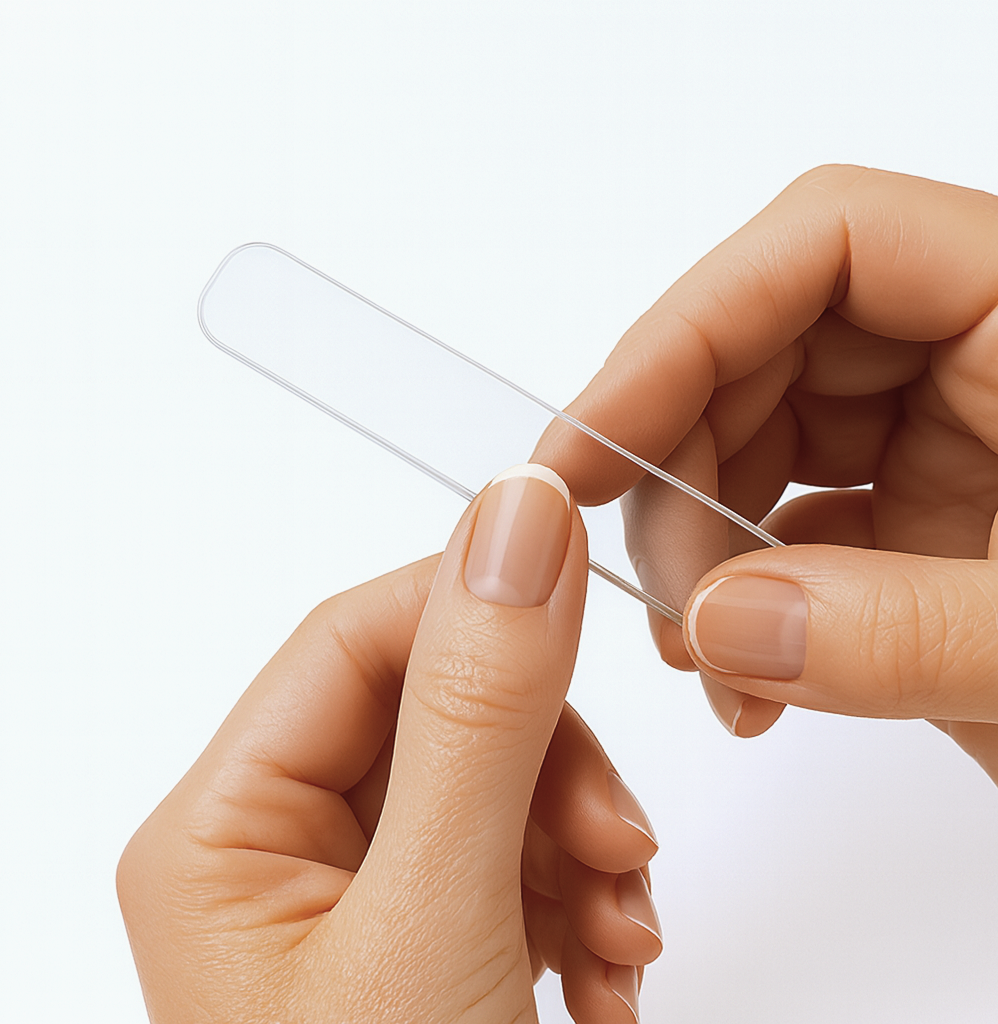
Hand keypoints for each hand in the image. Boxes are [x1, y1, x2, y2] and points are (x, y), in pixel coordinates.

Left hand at [117, 465, 661, 1023]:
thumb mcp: (435, 918)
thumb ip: (480, 714)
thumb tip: (519, 518)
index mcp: (220, 834)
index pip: (356, 639)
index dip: (478, 609)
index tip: (578, 589)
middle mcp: (277, 854)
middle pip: (445, 716)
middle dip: (555, 772)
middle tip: (615, 843)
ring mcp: (358, 901)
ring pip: (501, 786)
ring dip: (585, 850)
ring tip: (622, 941)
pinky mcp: (427, 941)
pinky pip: (520, 859)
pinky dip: (583, 899)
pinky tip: (605, 972)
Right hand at [534, 165, 997, 781]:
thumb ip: (913, 632)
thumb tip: (720, 626)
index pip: (824, 245)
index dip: (682, 329)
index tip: (586, 446)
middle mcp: (981, 361)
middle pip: (759, 353)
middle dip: (679, 477)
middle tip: (665, 605)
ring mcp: (942, 447)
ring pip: (749, 446)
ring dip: (696, 552)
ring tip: (705, 660)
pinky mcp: (917, 530)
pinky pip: (781, 530)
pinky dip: (737, 601)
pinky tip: (739, 676)